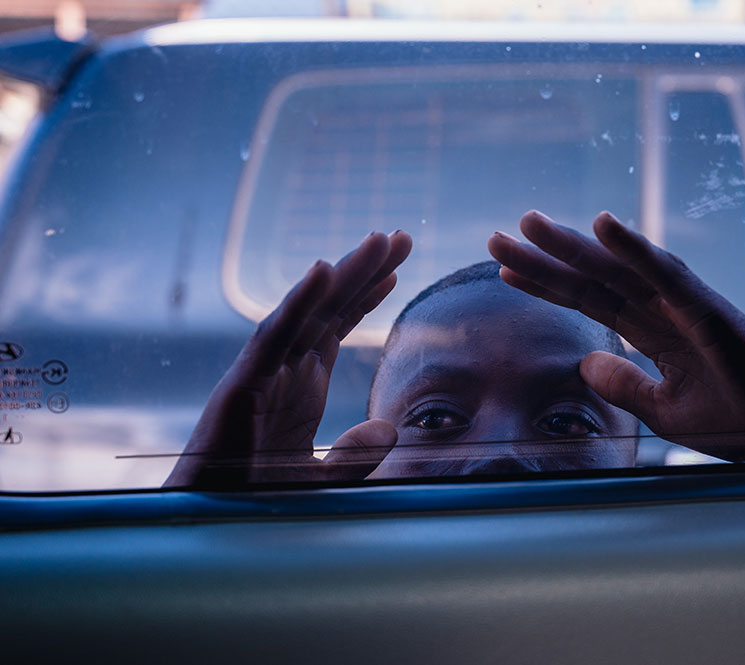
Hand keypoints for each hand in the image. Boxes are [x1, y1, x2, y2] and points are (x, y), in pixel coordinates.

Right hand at [164, 231, 411, 487]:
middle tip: (401, 236)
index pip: (336, 326)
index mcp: (300, 384)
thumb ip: (353, 457)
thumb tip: (387, 428)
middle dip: (364, 270)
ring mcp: (262, 372)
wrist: (209, 524)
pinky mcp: (243, 384)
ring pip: (307, 311)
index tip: (395, 267)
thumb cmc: (253, 498)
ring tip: (377, 241)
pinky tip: (324, 270)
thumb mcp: (320, 480)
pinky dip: (298, 301)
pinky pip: (274, 335)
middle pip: (329, 307)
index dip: (365, 294)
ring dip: (342, 273)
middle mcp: (283, 369)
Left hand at [488, 211, 744, 461]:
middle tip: (496, 237)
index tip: (504, 270)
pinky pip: (667, 276)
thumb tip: (584, 363)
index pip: (588, 301)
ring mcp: (687, 307)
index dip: (546, 285)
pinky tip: (604, 226)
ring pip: (620, 269)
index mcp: (652, 330)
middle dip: (544, 259)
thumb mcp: (666, 410)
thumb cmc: (742, 416)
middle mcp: (664, 309)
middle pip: (593, 278)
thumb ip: (626, 386)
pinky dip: (635, 249)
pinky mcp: (711, 313)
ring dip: (576, 245)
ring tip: (532, 223)